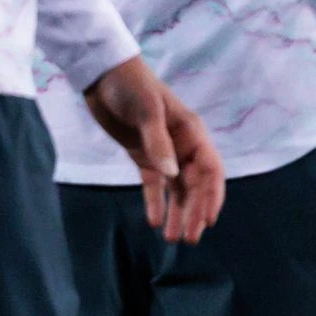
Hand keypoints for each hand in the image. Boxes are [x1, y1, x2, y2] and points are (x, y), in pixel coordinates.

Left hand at [81, 58, 226, 243]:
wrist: (104, 76)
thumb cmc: (132, 86)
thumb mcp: (147, 111)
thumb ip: (159, 143)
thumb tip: (172, 175)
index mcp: (192, 133)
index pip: (210, 170)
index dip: (211, 196)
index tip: (207, 220)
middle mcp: (183, 146)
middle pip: (195, 185)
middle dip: (194, 212)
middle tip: (188, 239)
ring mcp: (164, 152)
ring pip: (177, 189)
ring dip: (177, 213)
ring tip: (173, 239)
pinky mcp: (144, 156)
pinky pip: (154, 185)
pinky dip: (155, 203)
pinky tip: (153, 222)